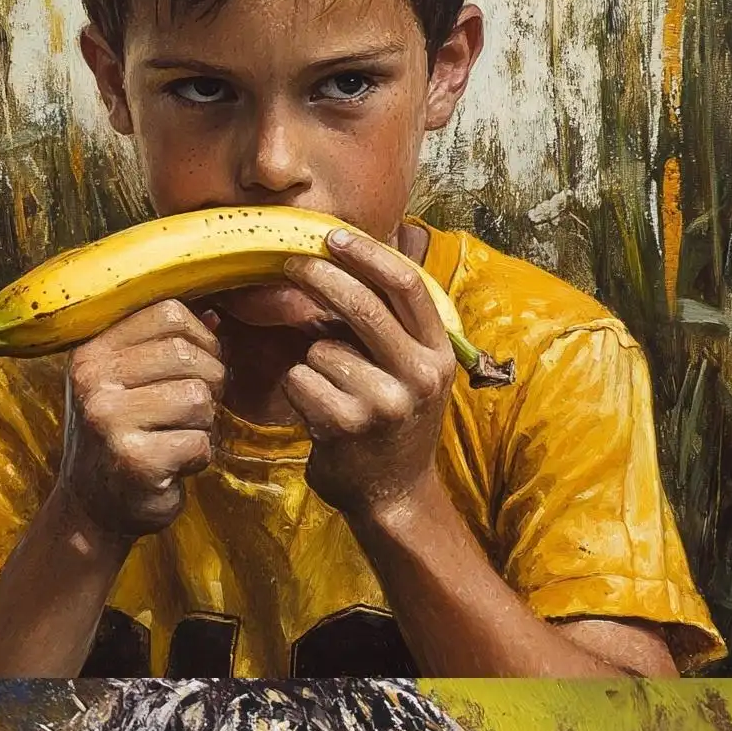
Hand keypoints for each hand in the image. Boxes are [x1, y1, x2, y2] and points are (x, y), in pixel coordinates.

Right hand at [55, 301, 224, 538]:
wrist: (93, 505)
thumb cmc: (123, 435)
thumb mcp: (131, 380)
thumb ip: (165, 343)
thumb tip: (216, 310)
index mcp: (93, 349)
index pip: (169, 313)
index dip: (202, 339)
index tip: (195, 369)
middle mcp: (92, 378)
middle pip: (188, 354)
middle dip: (209, 383)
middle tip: (192, 411)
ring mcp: (108, 419)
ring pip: (198, 398)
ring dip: (203, 424)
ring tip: (176, 437)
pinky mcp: (133, 460)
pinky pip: (199, 442)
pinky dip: (198, 457)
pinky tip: (172, 464)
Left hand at [279, 228, 457, 526]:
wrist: (394, 495)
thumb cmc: (396, 422)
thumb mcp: (413, 371)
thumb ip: (390, 325)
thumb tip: (343, 259)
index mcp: (439, 354)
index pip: (406, 285)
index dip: (366, 253)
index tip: (332, 236)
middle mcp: (420, 376)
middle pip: (362, 305)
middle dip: (319, 277)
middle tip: (292, 264)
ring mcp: (386, 403)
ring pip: (322, 348)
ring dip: (312, 360)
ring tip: (331, 388)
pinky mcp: (348, 426)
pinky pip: (301, 379)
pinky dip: (299, 388)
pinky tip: (319, 411)